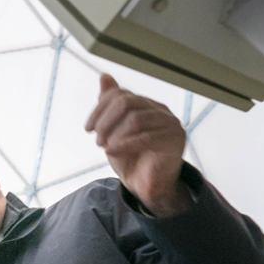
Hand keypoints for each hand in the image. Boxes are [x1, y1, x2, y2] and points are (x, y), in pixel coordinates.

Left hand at [84, 74, 189, 216]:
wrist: (147, 186)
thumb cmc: (131, 158)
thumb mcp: (114, 131)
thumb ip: (110, 106)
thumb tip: (104, 76)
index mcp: (146, 104)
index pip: (119, 95)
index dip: (99, 110)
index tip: (88, 129)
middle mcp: (160, 109)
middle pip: (126, 103)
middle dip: (106, 122)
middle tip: (98, 141)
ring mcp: (170, 123)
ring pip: (135, 118)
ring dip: (114, 134)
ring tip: (106, 148)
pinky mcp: (175, 140)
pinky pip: (146, 137)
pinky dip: (125, 145)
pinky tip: (112, 152)